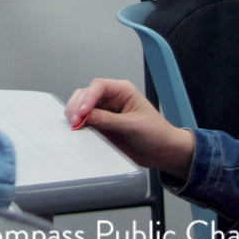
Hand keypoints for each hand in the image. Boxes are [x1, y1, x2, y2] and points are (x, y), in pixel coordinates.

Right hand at [65, 78, 196, 180]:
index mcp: (123, 91)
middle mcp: (112, 98)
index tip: (82, 113)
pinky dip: (78, 123)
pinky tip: (76, 129)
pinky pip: (85, 120)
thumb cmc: (157, 134)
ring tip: (74, 126)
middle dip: (77, 106)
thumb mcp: (134, 126)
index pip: (99, 86)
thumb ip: (109, 120)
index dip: (88, 98)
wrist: (164, 152)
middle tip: (74, 122)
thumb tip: (86, 116)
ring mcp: (105, 111)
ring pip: (82, 105)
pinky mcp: (102, 124)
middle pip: (86, 94)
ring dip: (74, 113)